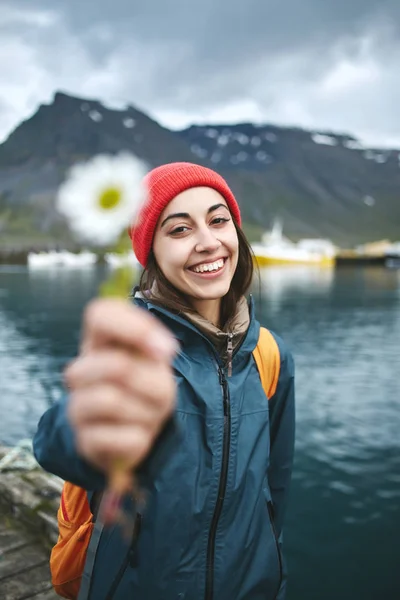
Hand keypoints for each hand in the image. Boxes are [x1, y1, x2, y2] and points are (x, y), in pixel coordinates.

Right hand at [64, 298, 177, 472]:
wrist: (132, 434)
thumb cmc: (145, 387)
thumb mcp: (155, 364)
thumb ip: (156, 349)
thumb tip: (161, 350)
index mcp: (97, 342)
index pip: (100, 314)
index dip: (135, 327)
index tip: (167, 351)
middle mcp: (79, 372)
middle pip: (116, 366)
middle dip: (153, 384)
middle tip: (162, 395)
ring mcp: (76, 407)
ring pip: (115, 402)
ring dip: (148, 412)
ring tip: (148, 415)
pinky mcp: (84, 442)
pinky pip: (124, 437)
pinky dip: (142, 438)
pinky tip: (137, 435)